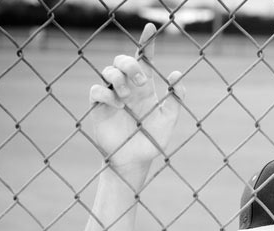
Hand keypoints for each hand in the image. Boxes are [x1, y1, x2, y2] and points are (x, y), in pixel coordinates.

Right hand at [88, 23, 184, 184]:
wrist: (136, 159)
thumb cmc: (153, 139)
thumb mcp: (169, 119)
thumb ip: (176, 98)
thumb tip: (177, 75)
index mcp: (145, 87)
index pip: (144, 59)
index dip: (146, 42)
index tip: (151, 28)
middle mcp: (128, 87)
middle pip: (123, 60)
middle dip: (130, 65)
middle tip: (142, 83)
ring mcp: (112, 95)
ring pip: (108, 71)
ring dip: (119, 79)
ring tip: (128, 98)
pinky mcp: (99, 106)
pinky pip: (97, 90)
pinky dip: (107, 94)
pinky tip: (118, 106)